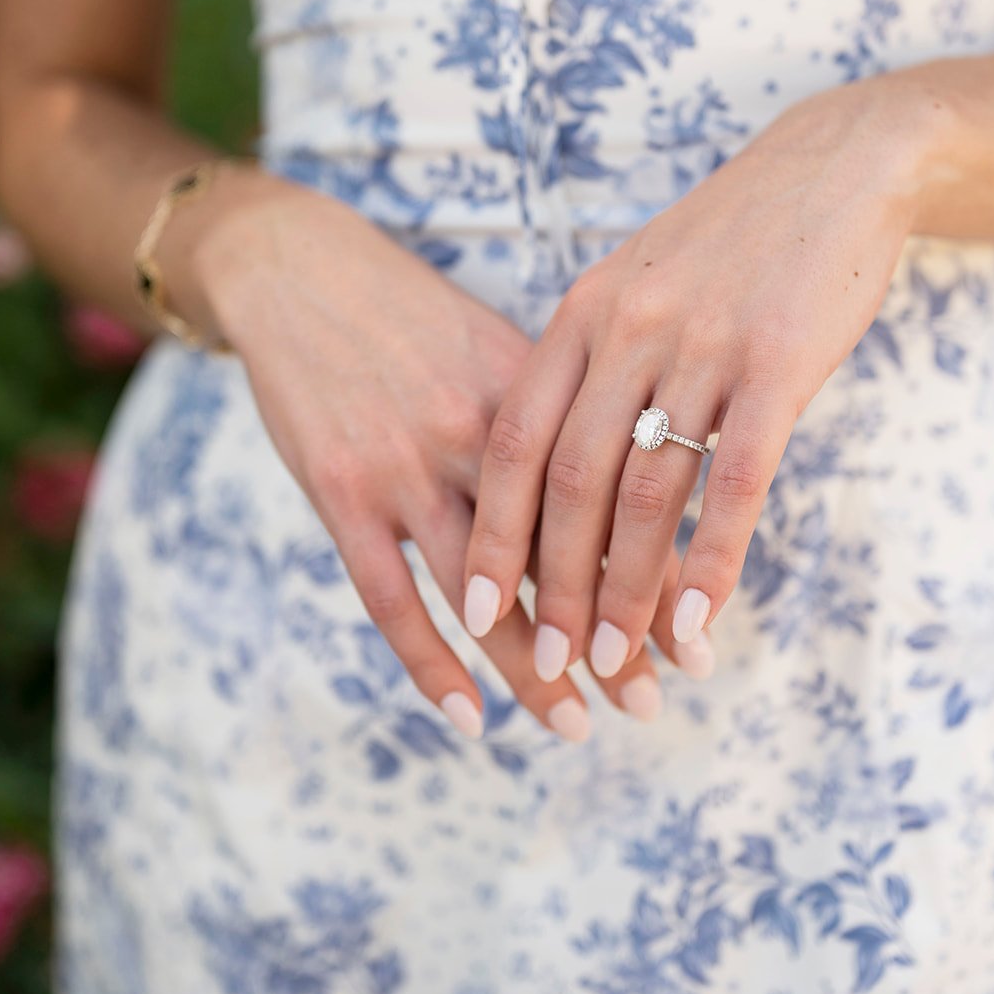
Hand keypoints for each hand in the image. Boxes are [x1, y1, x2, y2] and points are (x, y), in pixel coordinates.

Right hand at [196, 175, 666, 737]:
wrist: (300, 269)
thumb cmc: (415, 315)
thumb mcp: (500, 347)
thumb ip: (558, 420)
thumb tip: (634, 492)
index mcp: (534, 393)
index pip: (611, 505)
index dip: (656, 577)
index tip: (693, 638)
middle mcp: (478, 432)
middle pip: (560, 555)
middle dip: (611, 637)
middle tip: (651, 702)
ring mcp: (405, 465)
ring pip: (483, 591)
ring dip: (533, 667)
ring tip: (574, 724)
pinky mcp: (340, 492)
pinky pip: (390, 598)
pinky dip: (431, 664)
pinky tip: (469, 715)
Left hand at [464, 80, 923, 681]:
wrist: (832, 167)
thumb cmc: (727, 242)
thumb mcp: (634, 282)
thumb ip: (592, 362)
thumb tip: (554, 468)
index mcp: (581, 314)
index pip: (513, 441)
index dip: (491, 530)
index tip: (470, 607)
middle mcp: (627, 330)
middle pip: (570, 480)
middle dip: (553, 584)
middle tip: (549, 664)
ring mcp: (702, 346)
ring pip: (647, 492)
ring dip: (628, 589)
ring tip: (619, 661)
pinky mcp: (778, 364)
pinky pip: (735, 481)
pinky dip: (712, 560)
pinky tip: (699, 620)